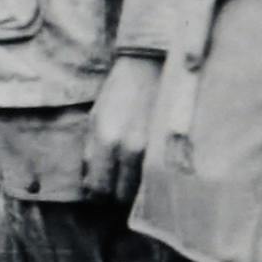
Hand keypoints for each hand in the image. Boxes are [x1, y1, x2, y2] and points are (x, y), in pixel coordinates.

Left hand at [81, 54, 162, 202]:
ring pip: (143, 191)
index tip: (101, 190)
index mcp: (106, 140)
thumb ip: (90, 153)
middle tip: (118, 183)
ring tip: (136, 175)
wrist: (149, 66)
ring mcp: (154, 149)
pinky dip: (154, 179)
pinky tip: (151, 169)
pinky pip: (160, 177)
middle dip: (116, 193)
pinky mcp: (172, 147)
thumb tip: (89, 183)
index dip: (98, 194)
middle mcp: (130, 148)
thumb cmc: (118, 93)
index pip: (98, 189)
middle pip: (121, 195)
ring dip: (137, 188)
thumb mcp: (94, 119)